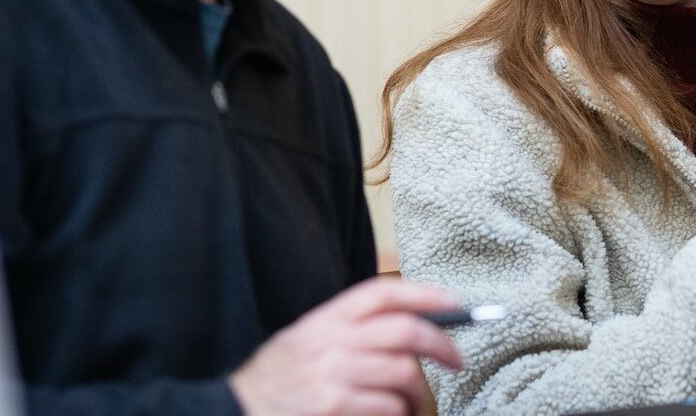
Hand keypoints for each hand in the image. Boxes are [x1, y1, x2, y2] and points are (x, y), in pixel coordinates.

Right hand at [229, 276, 464, 415]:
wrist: (238, 410)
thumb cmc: (280, 378)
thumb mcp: (308, 339)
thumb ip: (352, 329)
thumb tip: (414, 327)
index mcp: (327, 318)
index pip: (384, 293)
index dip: (426, 295)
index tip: (456, 305)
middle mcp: (331, 340)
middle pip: (406, 331)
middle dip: (441, 345)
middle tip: (457, 360)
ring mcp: (332, 374)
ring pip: (403, 373)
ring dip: (420, 392)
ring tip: (417, 403)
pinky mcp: (332, 406)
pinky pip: (387, 406)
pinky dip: (399, 413)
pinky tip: (394, 415)